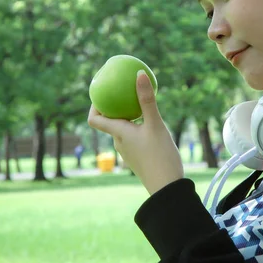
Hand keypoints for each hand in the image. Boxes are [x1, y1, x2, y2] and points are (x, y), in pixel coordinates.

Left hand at [87, 70, 183, 194]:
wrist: (168, 188)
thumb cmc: (160, 156)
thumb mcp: (155, 124)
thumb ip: (147, 100)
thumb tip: (139, 74)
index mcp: (118, 133)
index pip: (95, 119)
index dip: (94, 105)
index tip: (102, 92)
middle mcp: (120, 143)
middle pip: (110, 122)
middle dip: (114, 106)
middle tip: (123, 91)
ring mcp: (129, 152)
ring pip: (123, 129)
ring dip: (127, 116)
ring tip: (140, 103)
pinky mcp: (139, 158)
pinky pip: (133, 137)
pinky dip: (137, 126)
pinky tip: (152, 122)